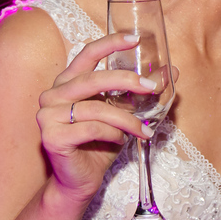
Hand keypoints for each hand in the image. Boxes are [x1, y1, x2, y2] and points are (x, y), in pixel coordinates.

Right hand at [37, 33, 158, 205]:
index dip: (110, 43)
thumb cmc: (101, 144)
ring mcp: (48, 115)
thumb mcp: (125, 114)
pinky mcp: (52, 136)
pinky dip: (113, 134)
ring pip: (97, 108)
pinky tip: (121, 141)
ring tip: (142, 131)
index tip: (135, 39)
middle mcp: (53, 95)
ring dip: (127, 120)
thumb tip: (172, 70)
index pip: (87, 54)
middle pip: (94, 79)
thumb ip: (142, 93)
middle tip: (152, 88)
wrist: (81, 180)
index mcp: (68, 83)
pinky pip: (92, 128)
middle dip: (128, 81)